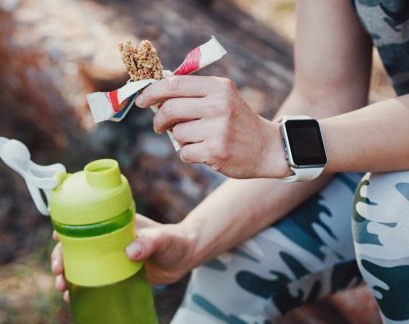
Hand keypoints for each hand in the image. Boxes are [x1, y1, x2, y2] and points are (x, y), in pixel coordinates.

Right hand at [50, 214, 199, 298]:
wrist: (185, 258)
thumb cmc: (174, 241)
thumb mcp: (163, 239)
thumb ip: (149, 242)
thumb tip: (131, 251)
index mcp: (113, 226)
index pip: (83, 224)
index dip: (67, 231)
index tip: (58, 240)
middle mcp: (106, 241)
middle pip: (75, 248)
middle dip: (61, 259)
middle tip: (59, 273)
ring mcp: (109, 259)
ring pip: (80, 266)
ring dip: (67, 276)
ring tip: (63, 290)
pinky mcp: (115, 275)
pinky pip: (92, 282)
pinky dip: (80, 290)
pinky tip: (72, 300)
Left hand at [135, 75, 290, 178]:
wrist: (266, 147)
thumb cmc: (237, 122)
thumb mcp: (222, 97)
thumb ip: (193, 91)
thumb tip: (155, 88)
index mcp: (218, 87)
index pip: (174, 84)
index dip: (152, 92)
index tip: (142, 100)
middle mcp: (218, 105)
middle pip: (170, 108)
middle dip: (159, 119)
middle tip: (160, 126)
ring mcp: (218, 129)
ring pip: (177, 133)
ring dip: (181, 139)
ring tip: (198, 139)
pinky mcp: (216, 151)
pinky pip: (184, 152)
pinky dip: (189, 154)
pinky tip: (205, 152)